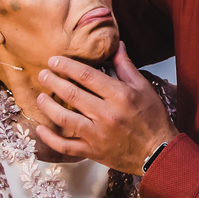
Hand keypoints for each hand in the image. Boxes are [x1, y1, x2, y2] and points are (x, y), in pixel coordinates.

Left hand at [35, 42, 177, 175]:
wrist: (158, 152)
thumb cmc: (153, 119)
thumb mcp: (144, 88)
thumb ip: (127, 67)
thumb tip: (117, 45)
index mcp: (119, 96)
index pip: (86, 75)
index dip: (67, 66)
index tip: (55, 61)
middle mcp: (106, 114)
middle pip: (72, 94)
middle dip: (53, 82)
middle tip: (43, 74)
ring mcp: (97, 134)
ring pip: (64, 118)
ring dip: (48, 106)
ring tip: (40, 97)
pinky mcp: (93, 151)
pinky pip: (66, 146)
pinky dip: (50, 138)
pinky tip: (40, 128)